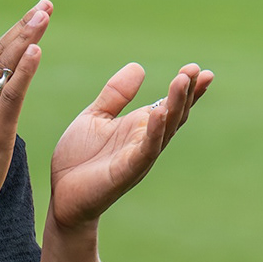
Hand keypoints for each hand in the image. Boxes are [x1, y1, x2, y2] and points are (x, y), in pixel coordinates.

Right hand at [0, 0, 52, 224]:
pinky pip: (11, 95)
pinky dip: (23, 71)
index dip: (13, 32)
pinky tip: (35, 51)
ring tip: (43, 15)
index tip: (34, 13)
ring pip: (5, 67)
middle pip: (0, 53)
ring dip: (25, 38)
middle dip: (23, 26)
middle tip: (46, 5)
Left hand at [49, 60, 212, 229]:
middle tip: (195, 70)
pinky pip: (146, 150)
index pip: (169, 105)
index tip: (200, 69)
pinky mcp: (127, 171)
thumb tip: (139, 66)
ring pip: (166, 129)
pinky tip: (159, 111)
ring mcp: (139, 156)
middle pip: (174, 115)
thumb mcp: (96, 117)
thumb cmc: (80, 159)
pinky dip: (155, 131)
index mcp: (139, 127)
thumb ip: (116, 94)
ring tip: (182, 80)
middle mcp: (145, 141)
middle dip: (186, 93)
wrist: (62, 195)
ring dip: (175, 105)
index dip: (186, 89)